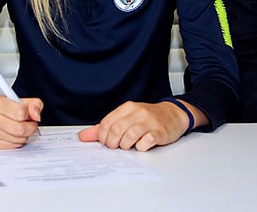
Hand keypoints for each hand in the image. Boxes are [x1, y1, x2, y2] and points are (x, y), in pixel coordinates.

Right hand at [0, 95, 42, 148]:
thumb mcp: (16, 100)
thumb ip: (33, 104)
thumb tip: (37, 117)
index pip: (21, 113)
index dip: (28, 115)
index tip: (26, 114)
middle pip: (21, 129)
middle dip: (30, 128)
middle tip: (29, 124)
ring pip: (19, 139)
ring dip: (24, 135)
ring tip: (19, 128)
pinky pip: (13, 146)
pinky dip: (17, 141)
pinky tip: (12, 134)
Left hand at [78, 100, 198, 151]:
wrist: (173, 114)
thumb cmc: (147, 117)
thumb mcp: (125, 117)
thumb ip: (104, 127)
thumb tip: (83, 136)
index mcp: (127, 108)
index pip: (106, 123)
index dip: (102, 137)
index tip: (106, 142)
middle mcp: (138, 112)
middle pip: (116, 130)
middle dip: (112, 143)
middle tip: (116, 146)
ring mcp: (150, 122)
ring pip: (129, 136)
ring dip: (125, 146)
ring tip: (128, 146)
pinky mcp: (160, 132)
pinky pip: (146, 142)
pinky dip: (141, 147)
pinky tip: (141, 145)